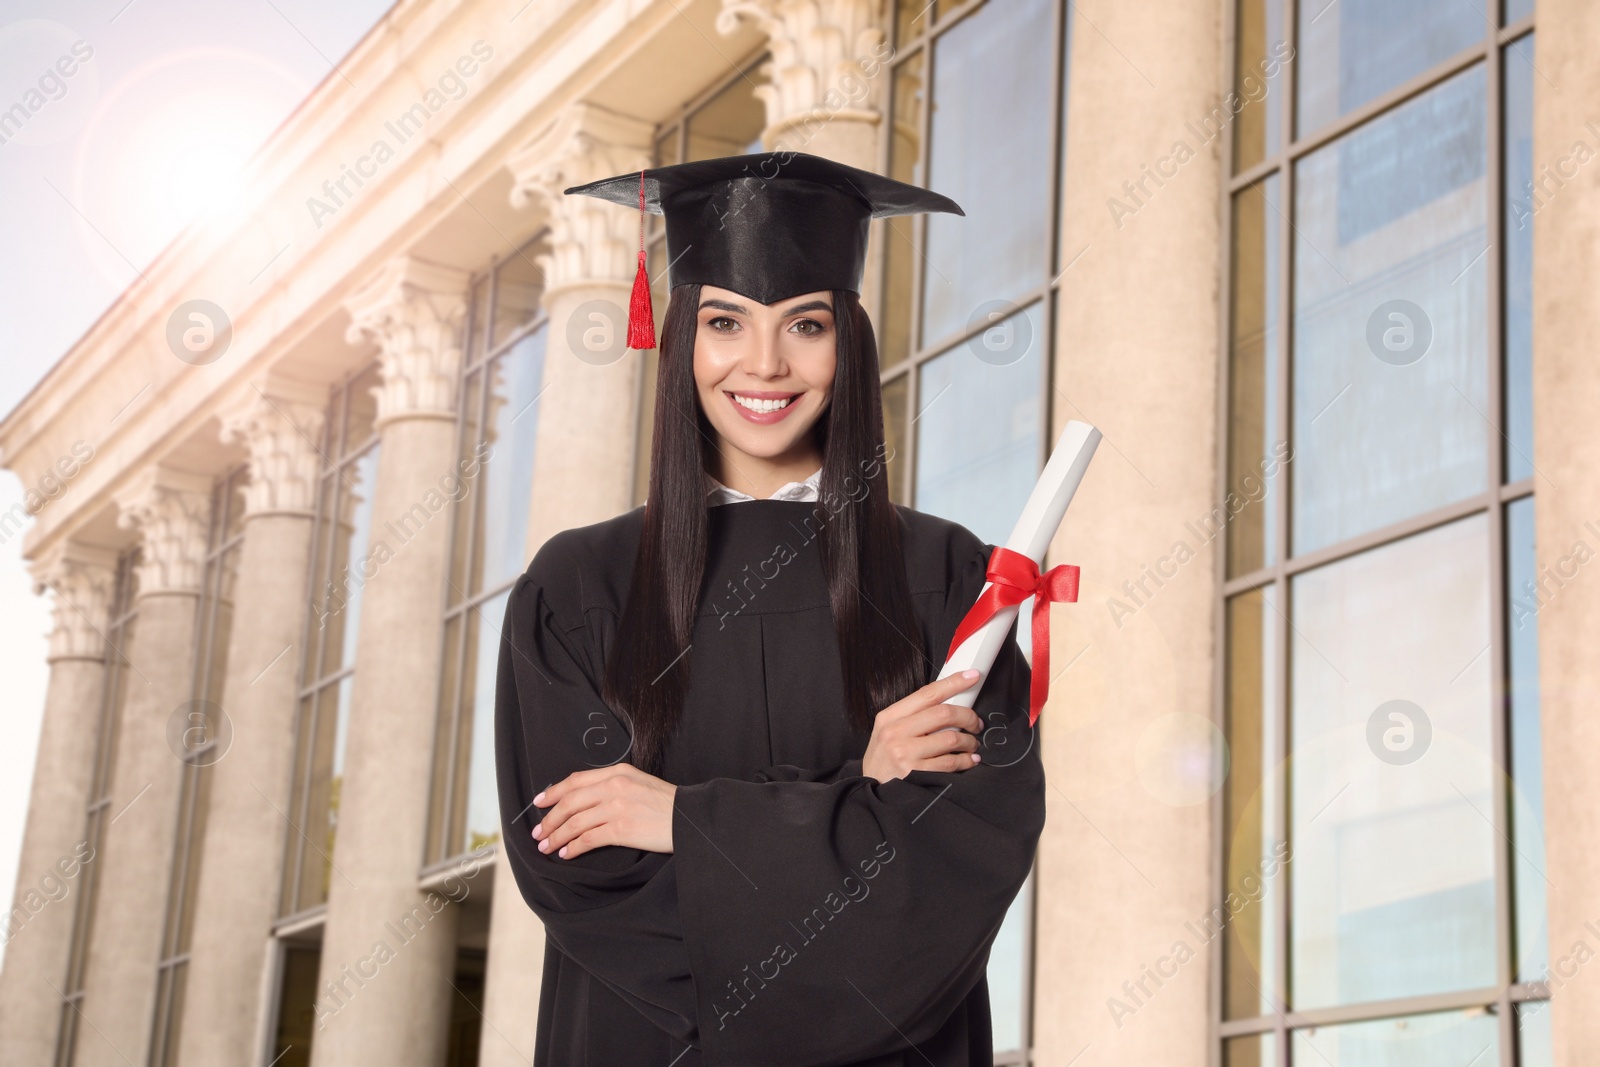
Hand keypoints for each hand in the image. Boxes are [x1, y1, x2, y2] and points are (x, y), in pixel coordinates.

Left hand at [531, 764, 676, 858]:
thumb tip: (584, 800)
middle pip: (570, 802)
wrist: (689, 817)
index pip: (576, 780)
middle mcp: (615, 786)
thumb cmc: (666, 803)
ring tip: (546, 847)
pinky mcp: (621, 829)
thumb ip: (613, 785)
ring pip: (575, 822)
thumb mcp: (639, 782)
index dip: (553, 792)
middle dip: (549, 819)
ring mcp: (617, 807)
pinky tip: (566, 854)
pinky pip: (588, 839)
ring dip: (557, 836)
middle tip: (538, 833)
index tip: (539, 803)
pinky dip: (573, 848)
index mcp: (618, 772)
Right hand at [861, 669, 985, 782]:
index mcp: (890, 716)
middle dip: (968, 716)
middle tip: (976, 723)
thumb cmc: (884, 759)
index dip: (954, 683)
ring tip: (972, 744)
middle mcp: (895, 732)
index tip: (972, 676)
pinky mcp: (916, 773)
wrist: (870, 790)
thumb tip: (950, 702)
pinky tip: (969, 760)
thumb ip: (914, 716)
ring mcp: (905, 753)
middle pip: (943, 713)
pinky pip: (951, 762)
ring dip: (969, 741)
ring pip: (951, 738)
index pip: (927, 693)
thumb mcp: (888, 730)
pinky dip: (966, 760)